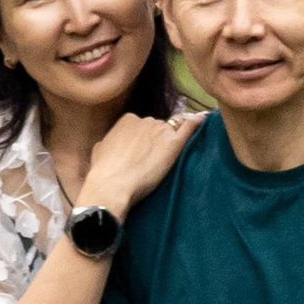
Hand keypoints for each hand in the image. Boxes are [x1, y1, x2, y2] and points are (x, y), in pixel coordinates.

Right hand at [78, 103, 202, 213]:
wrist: (113, 184)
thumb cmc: (103, 171)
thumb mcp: (99, 149)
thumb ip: (108, 141)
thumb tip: (108, 144)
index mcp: (127, 120)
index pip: (141, 125)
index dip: (143, 139)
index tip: (143, 151)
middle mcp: (145, 120)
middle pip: (157, 127)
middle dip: (157, 140)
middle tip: (154, 159)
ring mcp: (160, 130)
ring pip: (172, 131)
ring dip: (171, 141)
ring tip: (167, 158)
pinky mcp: (173, 143)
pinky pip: (189, 127)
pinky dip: (197, 122)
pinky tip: (204, 119)